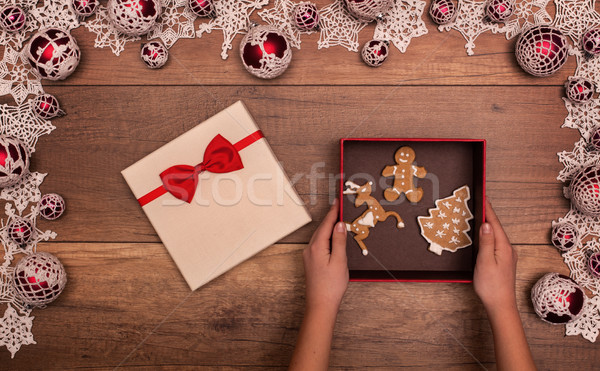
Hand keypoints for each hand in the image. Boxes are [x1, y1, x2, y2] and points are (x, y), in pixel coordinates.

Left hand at [303, 199, 348, 313]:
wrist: (320, 305)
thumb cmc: (331, 286)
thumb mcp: (339, 261)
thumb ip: (339, 241)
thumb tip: (340, 225)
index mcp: (317, 247)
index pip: (326, 224)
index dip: (333, 212)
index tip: (337, 202)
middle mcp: (310, 249)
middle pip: (322, 229)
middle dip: (331, 218)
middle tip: (339, 207)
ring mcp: (309, 256)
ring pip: (320, 237)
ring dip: (329, 228)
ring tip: (338, 220)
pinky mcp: (311, 262)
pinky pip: (319, 244)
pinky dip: (327, 238)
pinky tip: (333, 239)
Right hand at [473, 199, 517, 316]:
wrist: (501, 306)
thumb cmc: (491, 286)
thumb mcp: (485, 262)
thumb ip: (486, 242)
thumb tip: (487, 224)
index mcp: (504, 247)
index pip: (495, 223)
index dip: (488, 209)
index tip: (483, 197)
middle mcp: (508, 250)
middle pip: (497, 227)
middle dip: (488, 214)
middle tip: (479, 202)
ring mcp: (507, 256)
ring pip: (496, 235)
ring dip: (488, 225)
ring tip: (479, 216)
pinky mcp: (503, 262)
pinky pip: (496, 243)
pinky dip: (489, 236)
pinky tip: (483, 236)